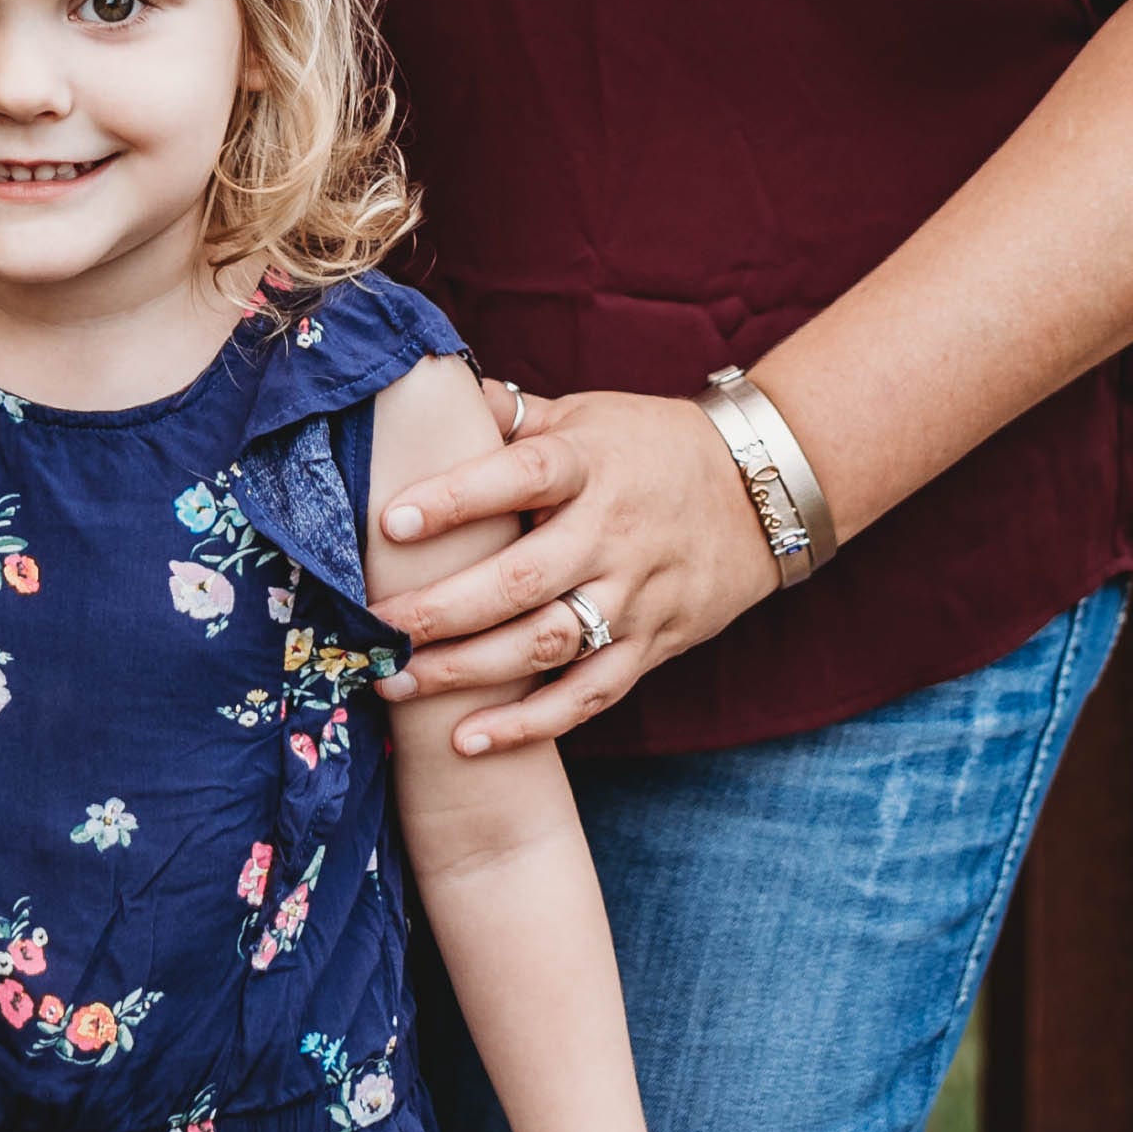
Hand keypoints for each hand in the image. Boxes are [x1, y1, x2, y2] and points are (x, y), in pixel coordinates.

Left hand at [374, 384, 777, 754]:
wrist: (759, 494)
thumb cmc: (648, 448)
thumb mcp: (587, 414)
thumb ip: (511, 416)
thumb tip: (430, 392)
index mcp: (590, 462)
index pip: (521, 478)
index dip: (456, 500)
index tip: (390, 523)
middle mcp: (612, 532)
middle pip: (522, 579)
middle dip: (440, 610)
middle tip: (373, 629)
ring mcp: (636, 594)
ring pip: (548, 643)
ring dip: (468, 671)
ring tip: (396, 682)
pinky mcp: (651, 645)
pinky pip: (588, 694)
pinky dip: (530, 725)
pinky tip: (469, 740)